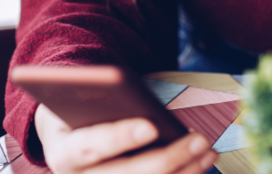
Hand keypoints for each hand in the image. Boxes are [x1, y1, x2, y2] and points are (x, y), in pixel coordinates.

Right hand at [34, 104, 217, 173]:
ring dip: (185, 171)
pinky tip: (201, 164)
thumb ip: (105, 103)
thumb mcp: (81, 103)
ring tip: (208, 150)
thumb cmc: (80, 114)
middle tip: (200, 139)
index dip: (120, 137)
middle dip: (170, 158)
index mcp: (63, 152)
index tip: (151, 126)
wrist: (68, 141)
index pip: (91, 146)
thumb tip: (148, 109)